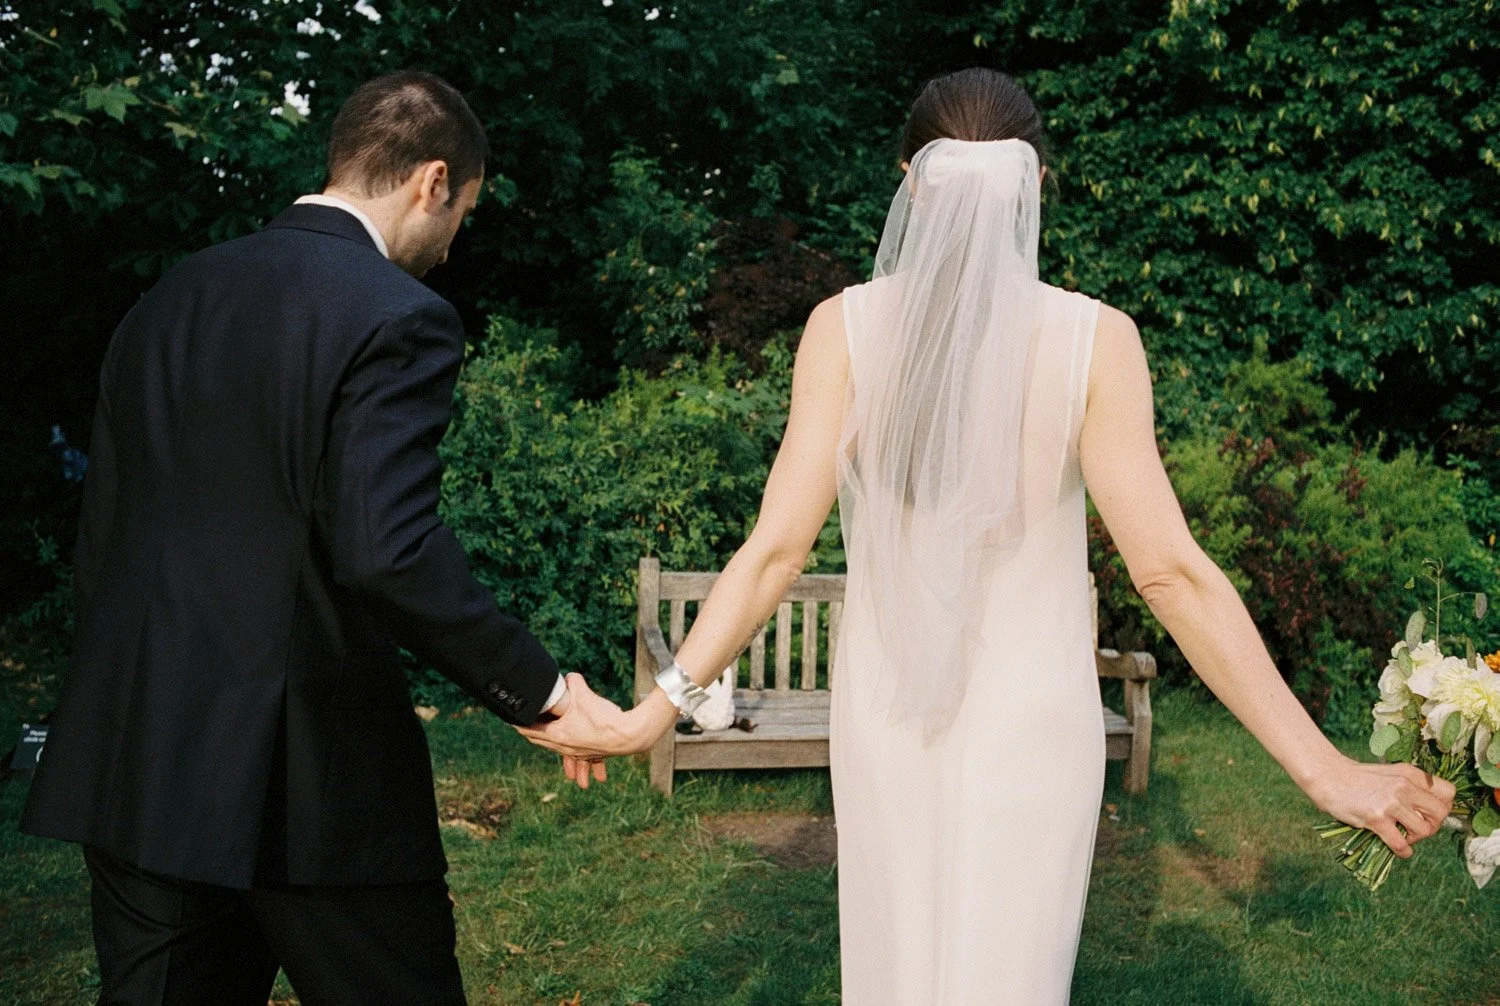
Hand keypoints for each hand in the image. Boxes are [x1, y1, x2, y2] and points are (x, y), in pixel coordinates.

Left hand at [515, 674, 669, 783]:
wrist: (628, 736)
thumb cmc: (603, 718)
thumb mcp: (584, 695)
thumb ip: (573, 682)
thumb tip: (569, 677)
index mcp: (557, 735)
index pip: (530, 729)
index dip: (519, 723)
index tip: (510, 718)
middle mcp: (564, 747)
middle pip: (541, 741)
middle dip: (531, 734)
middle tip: (521, 727)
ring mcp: (578, 752)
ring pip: (560, 755)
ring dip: (548, 751)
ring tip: (537, 751)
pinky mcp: (591, 753)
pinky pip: (580, 759)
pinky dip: (577, 763)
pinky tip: (581, 770)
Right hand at [1304, 755, 1456, 857]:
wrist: (1327, 775)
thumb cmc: (1357, 778)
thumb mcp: (1389, 774)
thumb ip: (1410, 787)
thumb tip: (1428, 812)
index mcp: (1410, 773)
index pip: (1448, 792)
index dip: (1443, 807)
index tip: (1427, 813)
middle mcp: (1404, 786)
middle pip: (1440, 813)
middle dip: (1432, 826)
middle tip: (1416, 828)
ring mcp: (1390, 802)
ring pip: (1424, 830)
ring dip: (1416, 838)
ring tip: (1403, 836)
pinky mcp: (1376, 818)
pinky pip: (1401, 843)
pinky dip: (1403, 851)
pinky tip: (1397, 849)